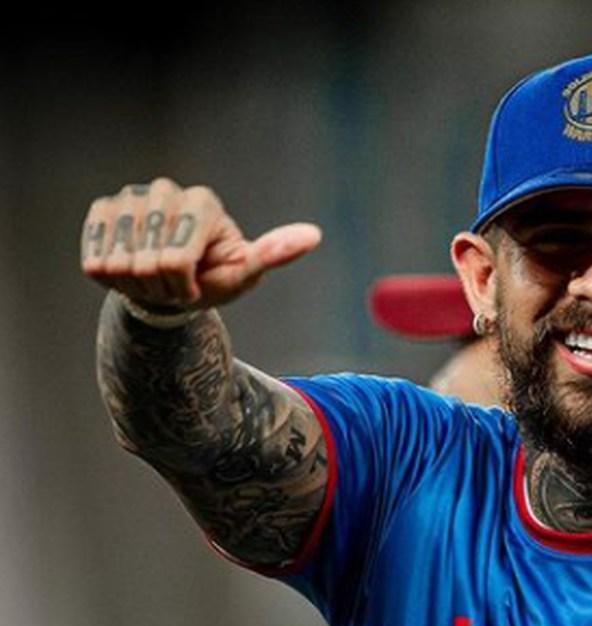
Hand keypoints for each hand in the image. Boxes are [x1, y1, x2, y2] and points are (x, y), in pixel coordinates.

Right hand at [80, 177, 321, 309]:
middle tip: (176, 282)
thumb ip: (273, 254)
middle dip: (163, 287)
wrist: (172, 284)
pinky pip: (97, 260)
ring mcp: (128, 197)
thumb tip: (313, 235)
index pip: (176, 261)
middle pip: (148, 264)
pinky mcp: (101, 211)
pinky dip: (114, 277)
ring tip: (156, 277)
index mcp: (202, 201)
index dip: (185, 287)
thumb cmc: (214, 278)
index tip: (198, 281)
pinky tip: (131, 268)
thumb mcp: (244, 273)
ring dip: (138, 285)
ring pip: (120, 263)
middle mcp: (163, 190)